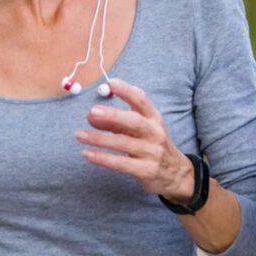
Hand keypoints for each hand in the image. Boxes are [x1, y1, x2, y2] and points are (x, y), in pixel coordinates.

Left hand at [78, 79, 195, 201]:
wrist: (175, 173)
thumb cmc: (152, 145)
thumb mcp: (138, 130)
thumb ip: (115, 122)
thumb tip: (91, 116)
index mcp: (153, 118)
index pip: (142, 100)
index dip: (127, 91)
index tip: (112, 83)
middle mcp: (154, 133)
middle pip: (135, 121)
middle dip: (114, 115)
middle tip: (93, 111)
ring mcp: (152, 152)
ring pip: (124, 143)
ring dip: (100, 139)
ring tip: (80, 135)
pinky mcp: (146, 170)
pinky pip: (122, 164)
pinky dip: (103, 159)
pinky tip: (88, 154)